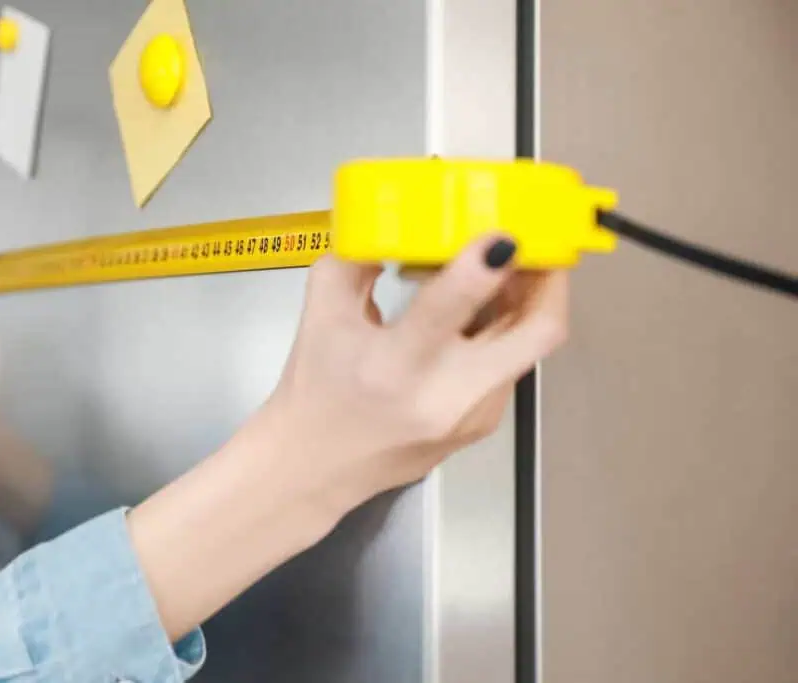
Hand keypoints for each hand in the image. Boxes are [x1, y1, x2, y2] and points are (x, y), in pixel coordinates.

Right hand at [262, 235, 566, 516]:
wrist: (314, 468)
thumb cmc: (314, 393)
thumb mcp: (320, 316)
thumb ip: (355, 259)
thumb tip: (395, 225)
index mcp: (395, 367)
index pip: (450, 307)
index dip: (484, 265)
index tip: (501, 233)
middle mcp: (444, 397)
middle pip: (536, 334)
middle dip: (550, 281)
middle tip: (538, 247)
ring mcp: (472, 416)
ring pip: (528, 347)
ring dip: (525, 302)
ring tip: (506, 273)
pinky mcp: (483, 425)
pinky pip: (508, 366)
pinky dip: (501, 333)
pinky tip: (477, 318)